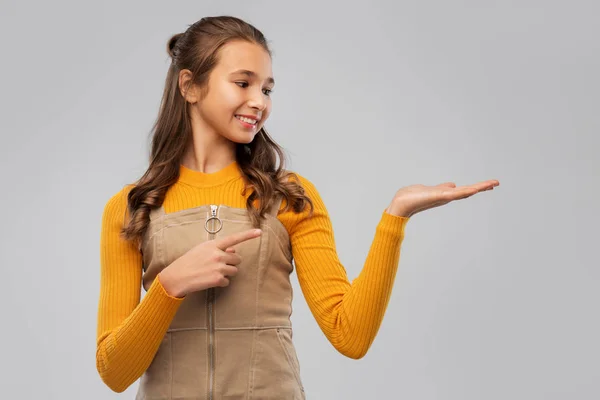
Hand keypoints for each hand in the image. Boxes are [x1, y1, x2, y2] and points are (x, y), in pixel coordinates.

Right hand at [158, 228, 262, 297]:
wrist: (177, 277)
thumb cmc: (188, 262)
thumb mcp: (201, 250)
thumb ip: (218, 249)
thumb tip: (233, 251)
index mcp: (213, 245)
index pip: (233, 238)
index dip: (248, 235)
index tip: (259, 232)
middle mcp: (218, 255)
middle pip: (237, 259)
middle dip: (231, 263)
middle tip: (218, 265)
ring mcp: (219, 267)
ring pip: (234, 271)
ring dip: (226, 273)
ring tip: (211, 273)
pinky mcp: (218, 279)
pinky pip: (227, 281)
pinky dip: (221, 282)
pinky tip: (209, 280)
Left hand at [385, 179, 499, 217]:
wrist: (402, 204)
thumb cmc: (412, 197)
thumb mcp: (430, 189)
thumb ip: (442, 188)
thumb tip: (452, 185)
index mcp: (446, 194)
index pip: (465, 190)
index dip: (477, 187)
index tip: (489, 184)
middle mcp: (447, 196)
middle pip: (468, 191)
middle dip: (483, 187)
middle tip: (497, 183)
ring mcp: (444, 197)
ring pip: (465, 192)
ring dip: (479, 187)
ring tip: (492, 183)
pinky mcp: (439, 197)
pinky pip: (455, 194)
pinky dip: (465, 192)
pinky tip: (474, 189)